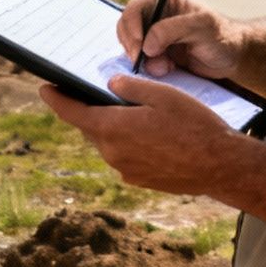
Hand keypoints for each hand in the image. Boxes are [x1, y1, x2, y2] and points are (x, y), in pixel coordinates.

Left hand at [41, 78, 245, 196]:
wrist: (221, 167)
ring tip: (129, 112)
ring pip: (107, 142)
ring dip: (111, 128)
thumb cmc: (195, 126)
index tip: (44, 88)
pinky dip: (126, 143)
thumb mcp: (162, 95)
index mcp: (112, 128)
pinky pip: (123, 156)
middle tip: (94, 93)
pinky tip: (148, 134)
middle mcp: (112, 153)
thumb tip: (110, 86)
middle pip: (90, 127)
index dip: (55, 99)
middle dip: (89, 110)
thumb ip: (130, 87)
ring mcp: (125, 170)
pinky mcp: (139, 180)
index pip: (71, 112)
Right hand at [117, 0, 240, 80]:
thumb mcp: (201, 26)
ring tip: (165, 67)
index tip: (137, 45)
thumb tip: (146, 45)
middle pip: (126, 28)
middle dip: (132, 45)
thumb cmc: (221, 36)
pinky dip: (150, 69)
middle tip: (141, 61)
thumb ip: (171, 30)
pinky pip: (142, 62)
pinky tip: (169, 70)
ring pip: (131, 47)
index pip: (135, 8)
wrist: (233, 59)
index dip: (130, 25)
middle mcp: (155, 19)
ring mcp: (155, 39)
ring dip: (142, 60)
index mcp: (164, 3)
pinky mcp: (158, 57)